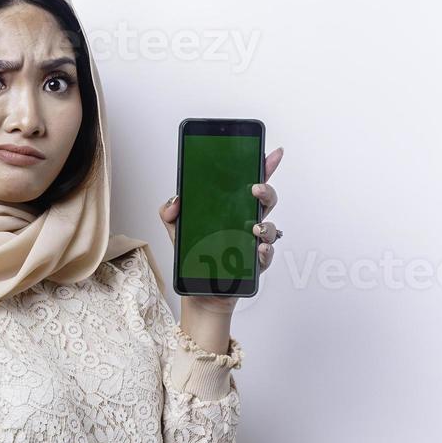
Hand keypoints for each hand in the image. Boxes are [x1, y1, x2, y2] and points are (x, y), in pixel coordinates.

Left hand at [159, 146, 283, 313]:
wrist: (198, 289)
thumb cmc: (194, 256)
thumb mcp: (176, 229)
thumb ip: (170, 211)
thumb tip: (175, 200)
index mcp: (231, 208)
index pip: (250, 183)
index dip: (263, 167)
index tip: (270, 153)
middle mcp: (245, 222)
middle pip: (266, 200)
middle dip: (266, 190)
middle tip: (254, 188)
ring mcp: (252, 243)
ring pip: (271, 227)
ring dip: (266, 224)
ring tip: (254, 227)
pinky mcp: (254, 265)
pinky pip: (266, 256)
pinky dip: (265, 251)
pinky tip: (258, 249)